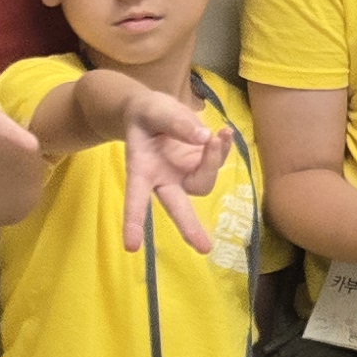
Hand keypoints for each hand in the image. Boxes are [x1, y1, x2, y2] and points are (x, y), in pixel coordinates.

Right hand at [117, 87, 235, 255]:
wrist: (152, 109)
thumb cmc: (146, 113)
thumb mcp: (155, 109)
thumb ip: (175, 122)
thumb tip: (204, 138)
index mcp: (141, 170)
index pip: (136, 198)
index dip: (134, 222)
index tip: (131, 247)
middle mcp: (162, 179)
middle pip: (177, 207)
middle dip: (189, 226)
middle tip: (204, 247)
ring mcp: (183, 175)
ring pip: (203, 182)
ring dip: (215, 162)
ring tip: (220, 134)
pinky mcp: (199, 165)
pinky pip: (216, 162)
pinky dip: (224, 149)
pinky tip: (225, 133)